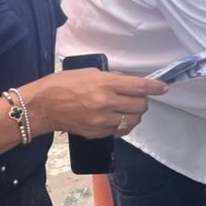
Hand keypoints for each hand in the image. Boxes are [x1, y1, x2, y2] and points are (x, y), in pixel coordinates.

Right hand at [22, 70, 166, 138]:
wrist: (42, 106)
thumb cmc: (62, 85)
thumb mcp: (90, 72)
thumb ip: (112, 78)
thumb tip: (130, 83)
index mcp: (105, 84)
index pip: (139, 86)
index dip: (155, 87)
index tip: (163, 87)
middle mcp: (106, 103)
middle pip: (140, 105)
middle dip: (142, 101)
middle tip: (136, 97)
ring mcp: (102, 120)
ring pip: (133, 120)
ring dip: (134, 114)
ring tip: (126, 109)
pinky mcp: (98, 133)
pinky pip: (120, 131)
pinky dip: (122, 125)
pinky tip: (116, 118)